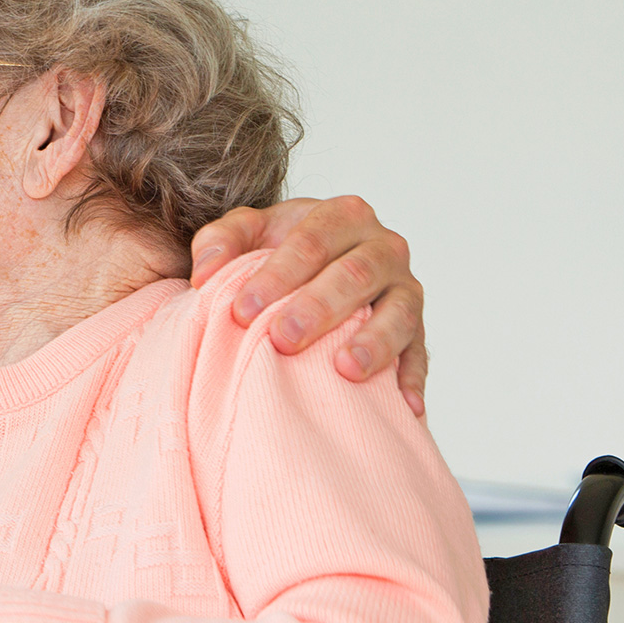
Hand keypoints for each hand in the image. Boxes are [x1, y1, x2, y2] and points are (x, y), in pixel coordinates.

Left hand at [190, 195, 427, 414]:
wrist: (325, 269)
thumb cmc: (284, 253)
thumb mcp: (250, 234)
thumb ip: (221, 240)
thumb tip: (204, 273)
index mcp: (342, 215)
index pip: (312, 241)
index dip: (277, 275)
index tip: (242, 311)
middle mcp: (382, 247)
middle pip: (355, 274)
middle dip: (318, 307)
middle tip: (282, 338)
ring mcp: (405, 288)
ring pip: (398, 312)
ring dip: (373, 341)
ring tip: (344, 369)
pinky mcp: (417, 329)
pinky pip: (419, 353)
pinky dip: (411, 378)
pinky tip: (404, 407)